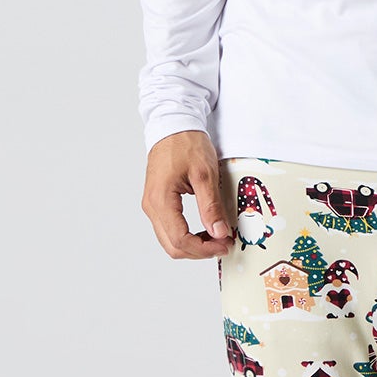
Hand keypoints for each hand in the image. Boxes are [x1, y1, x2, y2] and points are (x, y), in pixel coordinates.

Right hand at [142, 130, 233, 258]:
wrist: (173, 125)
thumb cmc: (186, 144)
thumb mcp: (205, 174)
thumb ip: (210, 206)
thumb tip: (219, 233)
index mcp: (161, 200)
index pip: (180, 240)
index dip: (204, 249)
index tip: (225, 245)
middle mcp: (151, 206)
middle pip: (172, 246)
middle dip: (199, 251)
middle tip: (224, 244)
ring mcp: (152, 205)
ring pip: (170, 240)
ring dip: (193, 244)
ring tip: (217, 237)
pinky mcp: (157, 202)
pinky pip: (169, 228)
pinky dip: (187, 235)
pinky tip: (204, 229)